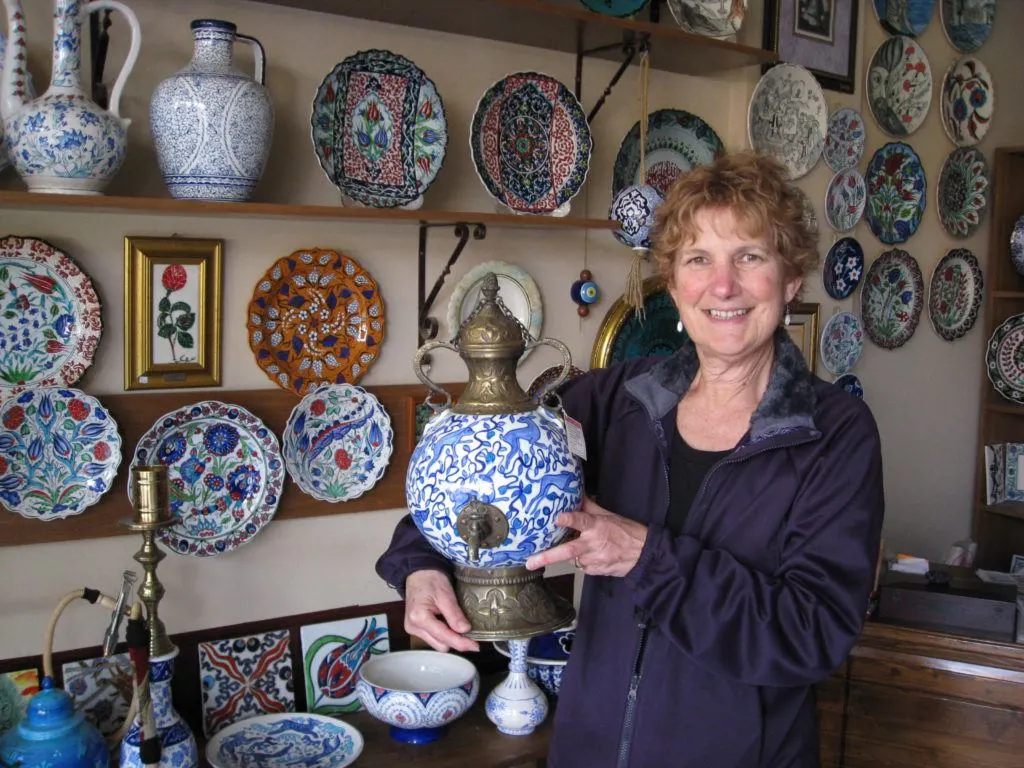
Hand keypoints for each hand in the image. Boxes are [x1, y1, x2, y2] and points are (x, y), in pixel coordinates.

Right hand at [404, 569, 479, 652]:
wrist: (418, 573)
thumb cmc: (430, 579)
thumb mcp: (445, 594)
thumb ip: (455, 614)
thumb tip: (466, 630)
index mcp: (419, 617)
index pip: (444, 637)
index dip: (461, 643)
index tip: (475, 646)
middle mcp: (413, 627)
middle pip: (441, 645)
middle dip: (456, 641)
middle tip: (471, 634)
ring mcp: (412, 629)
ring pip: (437, 644)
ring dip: (450, 638)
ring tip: (458, 625)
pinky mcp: (415, 629)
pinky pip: (433, 638)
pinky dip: (443, 634)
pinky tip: (449, 624)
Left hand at [525, 497, 647, 577]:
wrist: (643, 554)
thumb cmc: (626, 531)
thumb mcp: (607, 515)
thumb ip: (588, 507)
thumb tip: (573, 493)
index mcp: (598, 526)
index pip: (582, 520)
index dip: (569, 519)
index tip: (557, 517)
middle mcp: (594, 544)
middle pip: (568, 550)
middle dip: (547, 557)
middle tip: (530, 562)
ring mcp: (595, 560)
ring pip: (572, 559)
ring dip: (571, 554)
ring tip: (582, 546)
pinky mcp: (596, 571)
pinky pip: (581, 566)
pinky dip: (581, 561)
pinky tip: (590, 555)